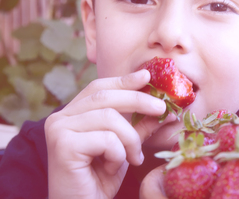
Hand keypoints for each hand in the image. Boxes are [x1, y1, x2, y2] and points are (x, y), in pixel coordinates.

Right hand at [45, 69, 173, 198]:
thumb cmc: (101, 178)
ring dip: (130, 139)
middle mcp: (60, 117)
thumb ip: (138, 125)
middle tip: (162, 109)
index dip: (124, 80)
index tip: (147, 76)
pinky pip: (106, 139)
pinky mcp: (63, 145)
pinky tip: (112, 167)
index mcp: (72, 113)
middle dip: (139, 100)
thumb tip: (163, 107)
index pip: (99, 87)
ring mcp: (58, 130)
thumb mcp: (124, 146)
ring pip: (110, 117)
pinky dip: (118, 153)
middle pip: (106, 97)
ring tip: (133, 157)